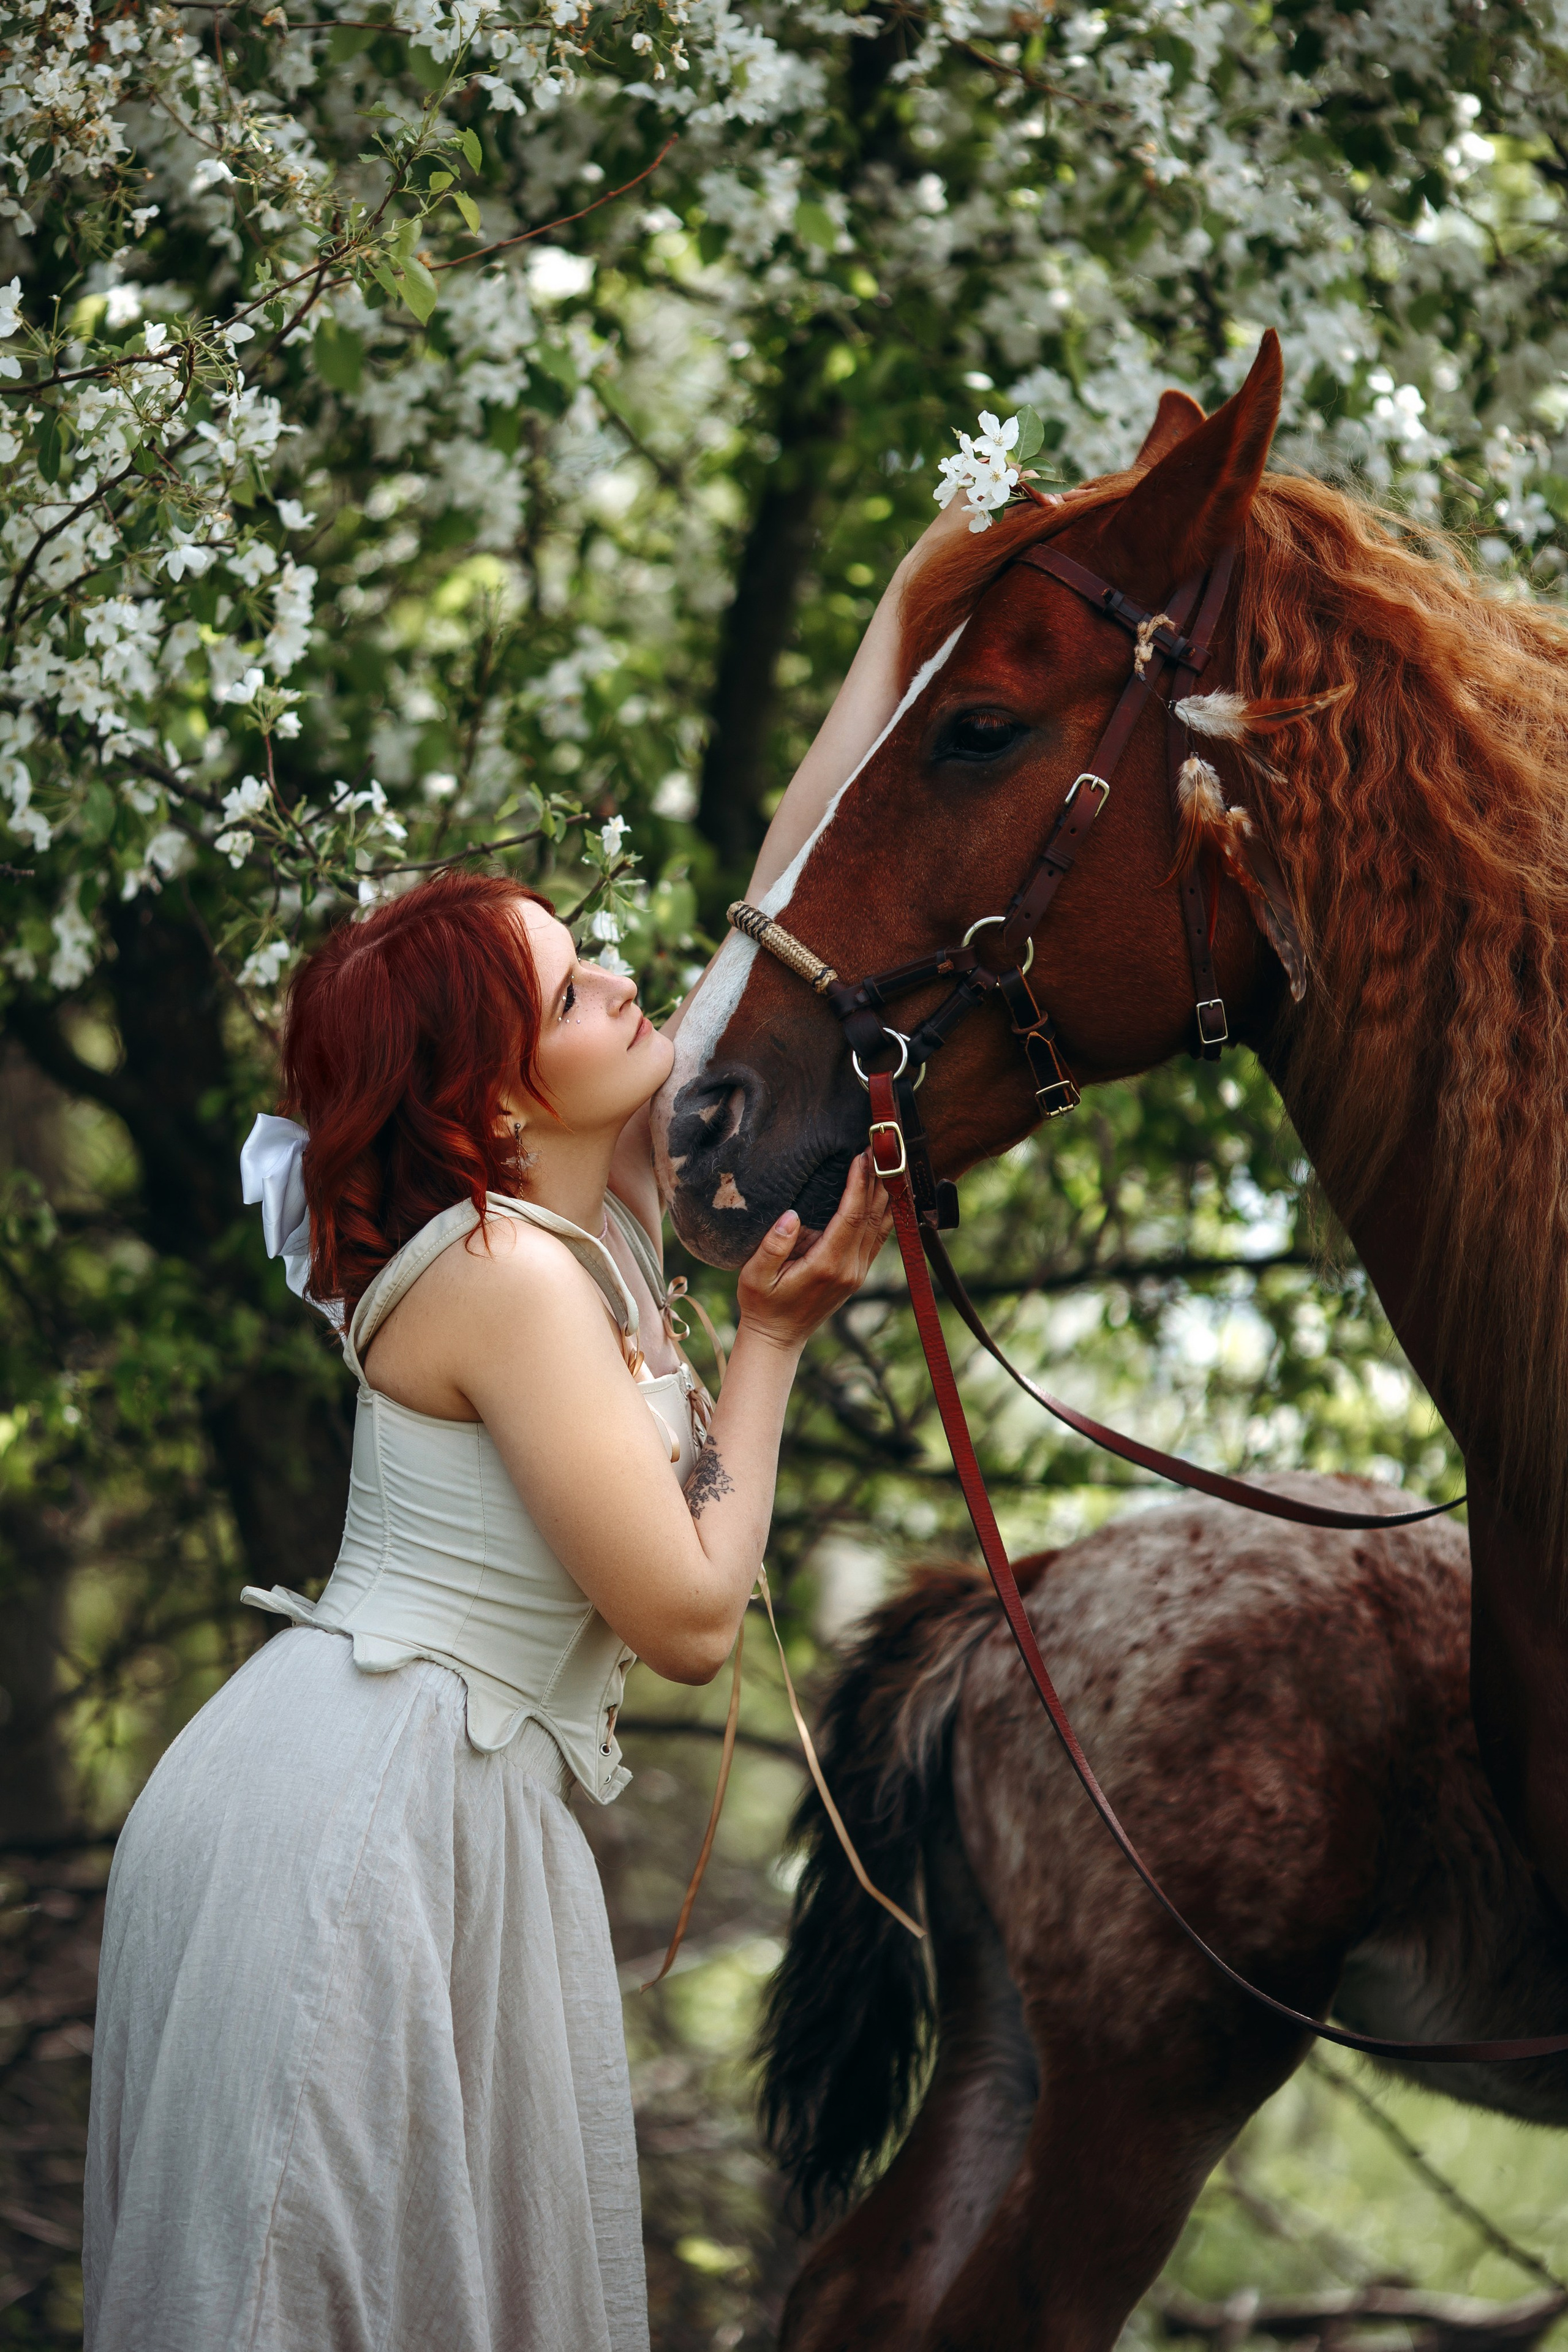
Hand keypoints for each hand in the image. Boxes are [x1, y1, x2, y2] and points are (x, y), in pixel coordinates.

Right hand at [735, 1151, 891, 1354]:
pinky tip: (888, 1191)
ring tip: (890, 1160)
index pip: (850, 1217)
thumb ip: (772, 1247)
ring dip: (887, 1192)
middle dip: (879, 1179)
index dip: (859, 1185)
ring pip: (882, 1225)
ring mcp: (858, 1272)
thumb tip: (791, 1216)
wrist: (778, 1338)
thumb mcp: (754, 1277)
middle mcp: (850, 1268)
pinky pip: (879, 1236)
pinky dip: (886, 1211)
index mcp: (826, 1265)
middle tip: (882, 1146)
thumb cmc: (762, 1304)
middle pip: (873, 1216)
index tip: (862, 1156)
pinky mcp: (858, 1273)